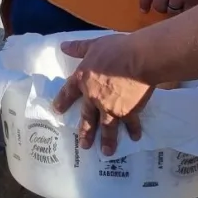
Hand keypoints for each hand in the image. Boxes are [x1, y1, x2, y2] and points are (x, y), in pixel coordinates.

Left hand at [52, 35, 152, 156]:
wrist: (139, 59)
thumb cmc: (116, 49)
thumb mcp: (93, 45)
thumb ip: (78, 48)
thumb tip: (63, 46)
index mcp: (82, 79)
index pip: (69, 92)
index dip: (62, 101)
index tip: (58, 110)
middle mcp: (94, 97)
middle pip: (87, 117)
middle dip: (85, 132)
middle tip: (83, 146)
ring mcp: (110, 107)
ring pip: (106, 128)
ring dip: (106, 141)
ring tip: (106, 152)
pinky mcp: (128, 112)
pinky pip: (130, 124)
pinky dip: (133, 131)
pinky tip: (135, 138)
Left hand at [139, 0, 197, 15]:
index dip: (144, 2)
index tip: (145, 10)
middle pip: (158, 5)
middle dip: (163, 6)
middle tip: (169, 5)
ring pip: (173, 10)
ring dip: (177, 9)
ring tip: (184, 3)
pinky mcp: (193, 1)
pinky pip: (187, 12)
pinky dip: (189, 10)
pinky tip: (194, 5)